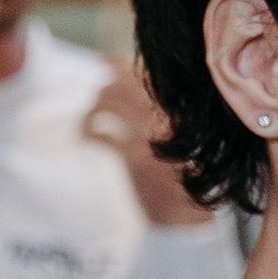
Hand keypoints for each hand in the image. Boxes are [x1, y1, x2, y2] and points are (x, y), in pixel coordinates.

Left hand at [83, 57, 212, 228]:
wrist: (191, 216)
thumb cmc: (189, 172)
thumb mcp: (188, 134)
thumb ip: (169, 107)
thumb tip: (130, 78)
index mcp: (185, 105)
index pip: (148, 72)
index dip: (119, 64)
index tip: (103, 61)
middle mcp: (170, 115)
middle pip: (124, 82)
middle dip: (104, 83)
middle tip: (92, 85)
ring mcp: (152, 135)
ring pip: (108, 103)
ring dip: (92, 107)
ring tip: (88, 115)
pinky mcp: (135, 158)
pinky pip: (101, 135)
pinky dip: (89, 133)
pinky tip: (86, 137)